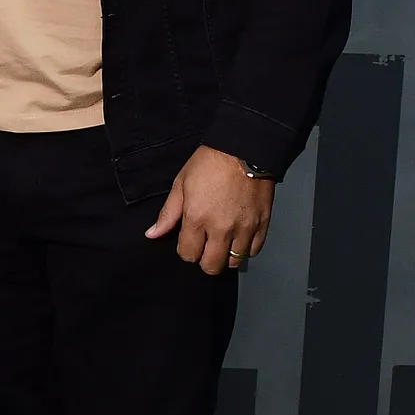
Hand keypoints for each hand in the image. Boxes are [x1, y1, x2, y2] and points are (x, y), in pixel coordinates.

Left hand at [147, 146, 274, 275]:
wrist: (245, 148)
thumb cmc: (209, 163)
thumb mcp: (181, 184)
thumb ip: (168, 214)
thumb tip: (152, 234)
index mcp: (197, 218)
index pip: (188, 255)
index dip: (186, 251)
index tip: (189, 241)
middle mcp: (221, 229)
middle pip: (212, 266)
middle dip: (205, 260)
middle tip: (205, 247)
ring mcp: (244, 229)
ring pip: (234, 262)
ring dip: (226, 256)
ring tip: (223, 243)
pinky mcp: (262, 225)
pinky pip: (254, 250)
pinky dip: (245, 248)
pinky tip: (239, 238)